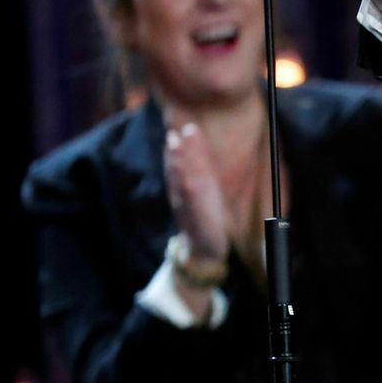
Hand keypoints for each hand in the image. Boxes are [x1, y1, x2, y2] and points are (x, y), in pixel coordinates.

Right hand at [164, 122, 229, 261]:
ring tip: (176, 144)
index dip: (181, 150)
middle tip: (176, 132)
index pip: (183, 167)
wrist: (202, 250)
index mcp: (186, 190)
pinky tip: (186, 176)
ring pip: (182, 181)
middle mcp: (183, 195)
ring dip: (178, 163)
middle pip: (179, 170)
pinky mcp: (196, 217)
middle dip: (178, 152)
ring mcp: (187, 206)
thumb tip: (200, 156)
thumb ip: (200, 178)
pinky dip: (187, 186)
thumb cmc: (205, 221)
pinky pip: (190, 201)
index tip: (181, 132)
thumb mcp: (203, 198)